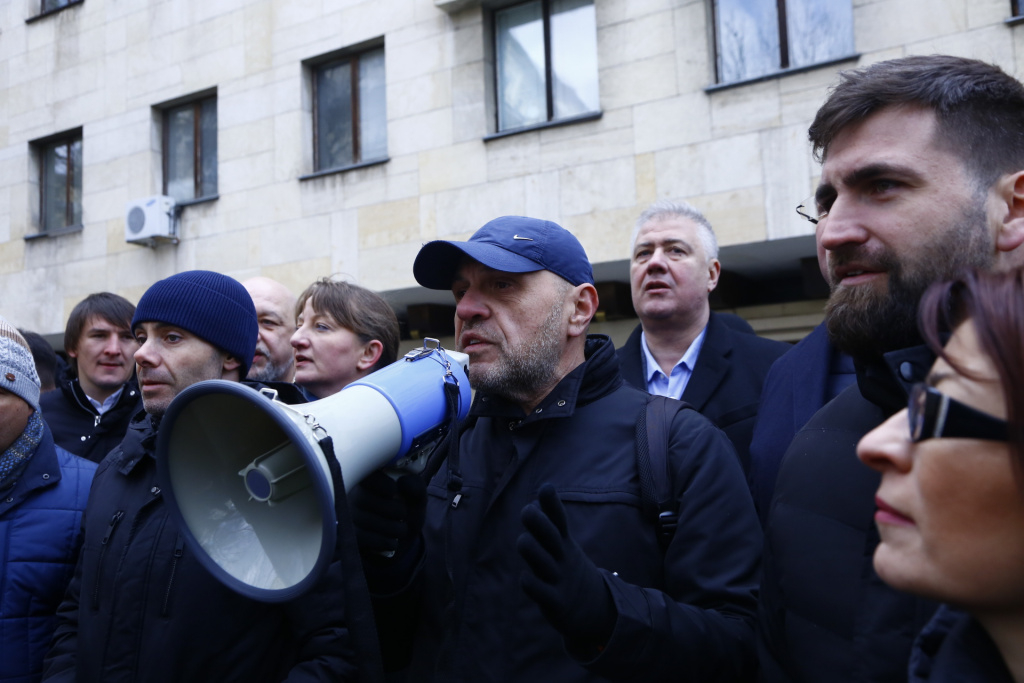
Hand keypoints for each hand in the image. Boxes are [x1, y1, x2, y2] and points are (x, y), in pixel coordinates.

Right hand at [349, 471, 425, 564]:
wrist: (401, 540)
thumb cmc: (406, 511)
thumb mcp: (416, 497)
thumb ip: (416, 486)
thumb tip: (403, 482)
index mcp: (369, 478)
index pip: (366, 476)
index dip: (384, 485)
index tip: (394, 491)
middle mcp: (352, 495)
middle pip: (365, 498)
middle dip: (395, 510)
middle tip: (403, 514)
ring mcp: (348, 516)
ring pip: (367, 520)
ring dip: (394, 528)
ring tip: (401, 529)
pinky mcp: (349, 536)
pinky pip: (364, 538)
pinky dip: (385, 541)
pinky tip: (392, 540)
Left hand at [517, 484, 615, 647]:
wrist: (595, 609)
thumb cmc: (568, 570)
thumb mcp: (562, 547)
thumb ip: (547, 527)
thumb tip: (534, 502)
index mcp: (563, 544)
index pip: (559, 520)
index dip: (551, 504)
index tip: (546, 487)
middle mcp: (562, 559)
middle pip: (551, 536)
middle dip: (538, 522)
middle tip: (527, 510)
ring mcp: (560, 580)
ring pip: (543, 562)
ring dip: (532, 549)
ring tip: (523, 541)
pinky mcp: (556, 603)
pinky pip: (542, 592)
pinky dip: (531, 583)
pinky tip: (525, 577)